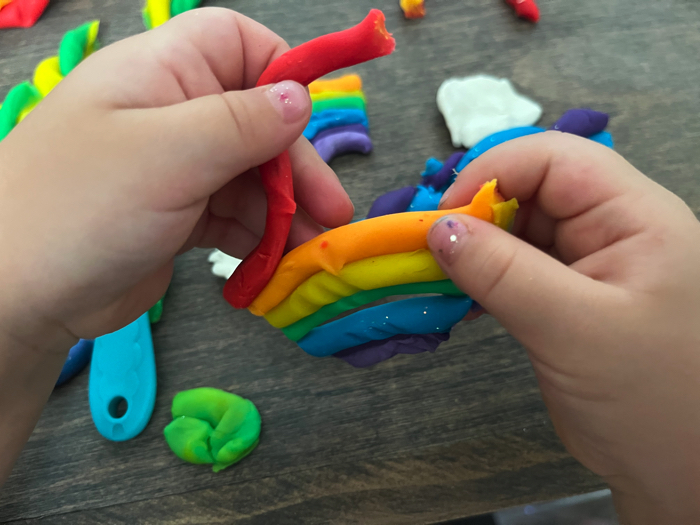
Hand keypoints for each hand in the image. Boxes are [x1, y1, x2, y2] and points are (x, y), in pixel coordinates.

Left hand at [0, 8, 352, 346]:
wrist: (19, 296)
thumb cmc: (81, 209)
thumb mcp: (169, 155)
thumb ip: (241, 122)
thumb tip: (300, 96)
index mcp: (162, 74)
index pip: (237, 45)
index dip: (280, 73)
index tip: (307, 120)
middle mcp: (172, 114)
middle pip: (258, 123)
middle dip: (296, 168)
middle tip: (331, 212)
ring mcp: (175, 168)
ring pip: (251, 177)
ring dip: (284, 211)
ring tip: (310, 250)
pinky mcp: (178, 215)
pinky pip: (233, 215)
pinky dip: (258, 236)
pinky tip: (275, 260)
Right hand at [427, 132, 699, 523]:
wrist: (683, 472)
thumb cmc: (652, 398)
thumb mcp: (574, 330)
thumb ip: (503, 273)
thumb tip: (436, 228)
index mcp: (633, 215)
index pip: (553, 159)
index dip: (492, 174)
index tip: (441, 218)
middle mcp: (612, 228)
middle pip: (531, 190)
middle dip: (476, 213)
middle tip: (428, 250)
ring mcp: (590, 264)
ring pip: (518, 231)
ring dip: (475, 248)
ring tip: (435, 275)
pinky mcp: (570, 297)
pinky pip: (518, 269)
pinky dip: (483, 278)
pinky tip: (460, 298)